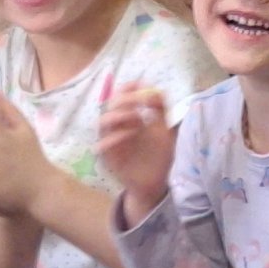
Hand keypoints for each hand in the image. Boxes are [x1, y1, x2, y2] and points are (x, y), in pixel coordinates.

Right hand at [96, 83, 176, 218]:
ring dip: (118, 116)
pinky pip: (103, 145)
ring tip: (137, 118)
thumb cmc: (159, 156)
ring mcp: (112, 141)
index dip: (129, 88)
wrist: (155, 183)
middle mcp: (118, 126)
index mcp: (131, 117)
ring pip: (103, 122)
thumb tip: (158, 90)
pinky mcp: (108, 157)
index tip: (140, 84)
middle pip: (111, 105)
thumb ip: (161, 112)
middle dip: (125, 99)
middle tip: (140, 101)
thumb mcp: (165, 132)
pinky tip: (129, 135)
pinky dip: (114, 138)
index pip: (123, 96)